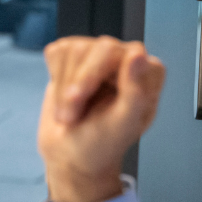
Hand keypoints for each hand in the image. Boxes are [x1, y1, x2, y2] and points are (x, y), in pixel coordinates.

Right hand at [37, 36, 165, 201]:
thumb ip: (134, 91)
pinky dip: (54, 77)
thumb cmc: (102, 143)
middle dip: (79, 84)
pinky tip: (63, 96)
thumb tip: (138, 53)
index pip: (129, 52)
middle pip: (97, 48)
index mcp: (147, 74)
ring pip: (73, 49)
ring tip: (69, 113)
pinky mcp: (72, 57)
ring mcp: (96, 54)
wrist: (70, 153)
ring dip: (63, 87)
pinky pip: (56, 51)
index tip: (85, 101)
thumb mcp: (123, 125)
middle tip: (70, 116)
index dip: (100, 76)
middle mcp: (124, 58)